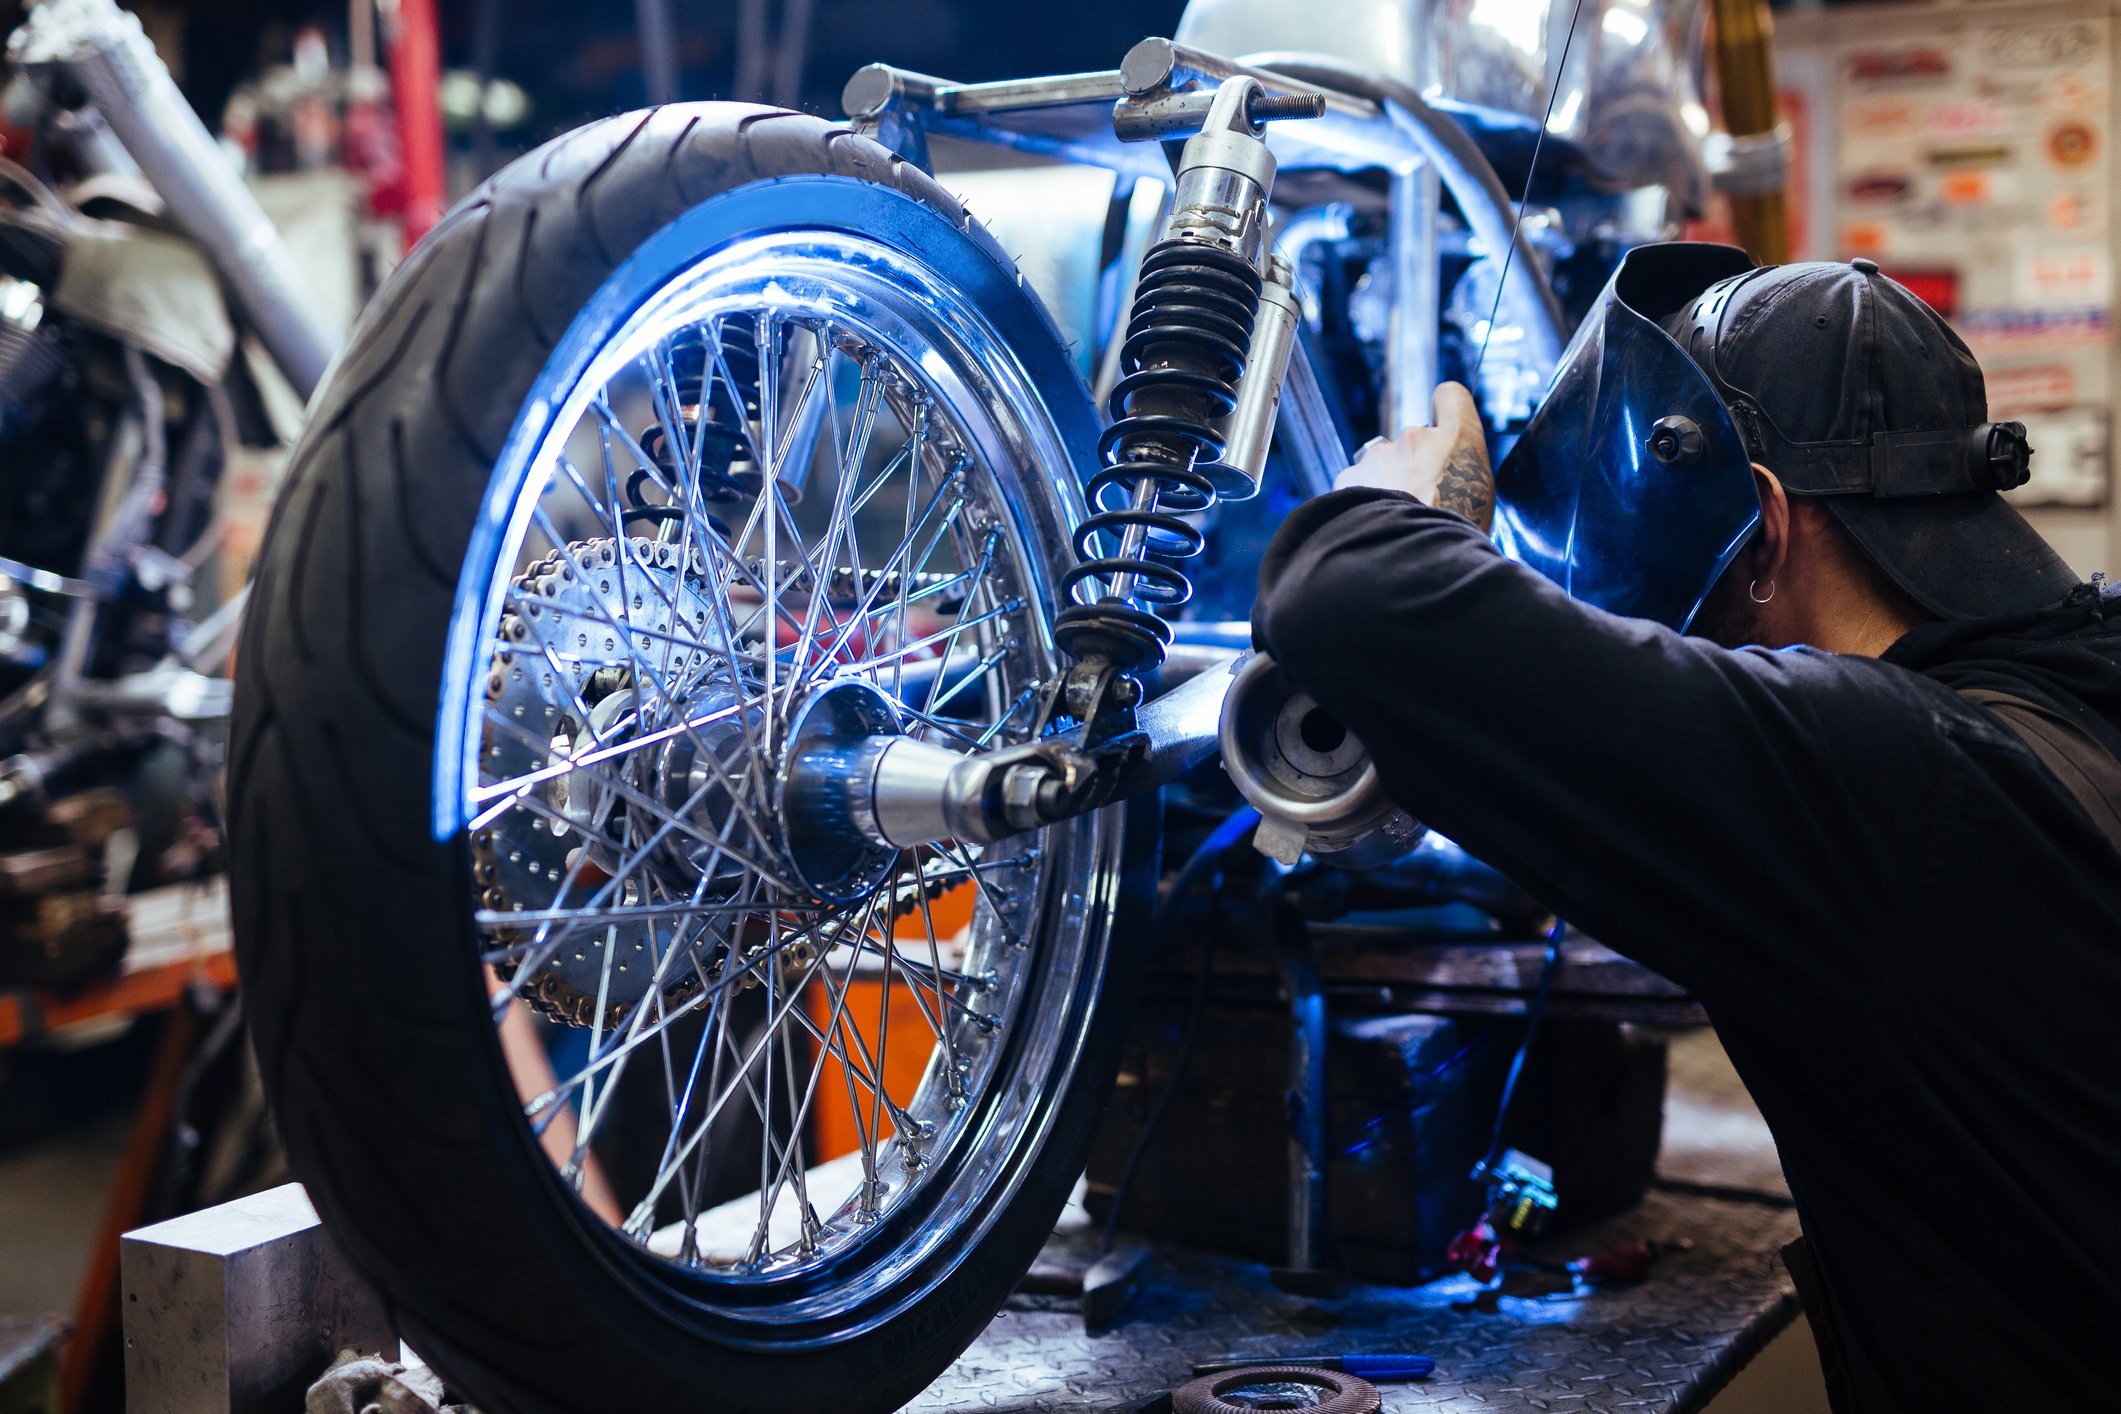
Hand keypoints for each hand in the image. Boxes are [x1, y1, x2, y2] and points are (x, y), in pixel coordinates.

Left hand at [1335, 381, 1494, 531]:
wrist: (1410, 564)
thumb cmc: (1454, 542)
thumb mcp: (1481, 505)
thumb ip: (1461, 476)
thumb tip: (1444, 480)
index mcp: (1460, 441)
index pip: (1451, 397)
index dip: (1445, 411)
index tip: (1442, 427)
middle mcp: (1417, 437)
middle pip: (1413, 442)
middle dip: (1415, 467)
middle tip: (1420, 505)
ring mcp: (1380, 455)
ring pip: (1383, 464)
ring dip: (1387, 485)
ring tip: (1394, 522)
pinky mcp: (1349, 476)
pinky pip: (1357, 483)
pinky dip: (1362, 502)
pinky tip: (1372, 526)